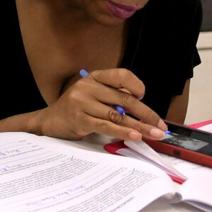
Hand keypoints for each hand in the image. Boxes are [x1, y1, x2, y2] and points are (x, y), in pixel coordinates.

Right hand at [35, 68, 167, 141]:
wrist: (50, 121)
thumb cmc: (77, 109)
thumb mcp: (93, 96)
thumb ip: (113, 98)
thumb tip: (143, 111)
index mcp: (94, 77)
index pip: (121, 75)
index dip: (136, 85)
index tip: (145, 97)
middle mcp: (87, 87)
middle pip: (124, 99)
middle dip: (146, 114)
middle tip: (161, 126)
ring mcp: (81, 102)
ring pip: (118, 115)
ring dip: (139, 126)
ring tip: (154, 135)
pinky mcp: (78, 119)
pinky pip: (105, 126)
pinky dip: (122, 132)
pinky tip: (135, 136)